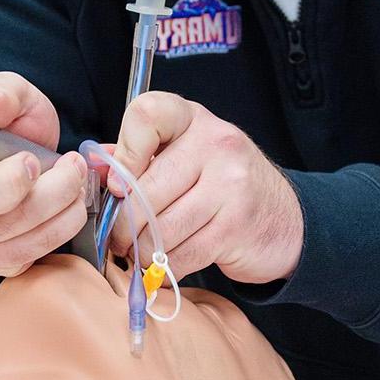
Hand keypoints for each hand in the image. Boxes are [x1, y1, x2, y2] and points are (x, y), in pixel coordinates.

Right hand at [0, 72, 90, 276]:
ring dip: (51, 202)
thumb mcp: (0, 92)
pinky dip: (59, 227)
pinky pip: (26, 255)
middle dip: (12, 186)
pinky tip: (73, 200)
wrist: (19, 153)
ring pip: (3, 235)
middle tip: (38, 159)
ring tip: (73, 171)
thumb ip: (0, 93)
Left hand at [103, 92, 301, 283]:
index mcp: (193, 119)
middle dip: (123, 223)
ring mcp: (231, 184)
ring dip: (142, 250)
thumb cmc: (221, 184)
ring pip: (162, 227)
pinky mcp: (237, 225)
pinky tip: (164, 264)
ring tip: (138, 253)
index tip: (118, 185)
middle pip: (146, 189)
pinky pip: (183, 253)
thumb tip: (95, 168)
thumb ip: (139, 158)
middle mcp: (216, 143)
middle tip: (116, 238)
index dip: (124, 152)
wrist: (284, 217)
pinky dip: (165, 266)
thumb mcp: (184, 155)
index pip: (147, 114)